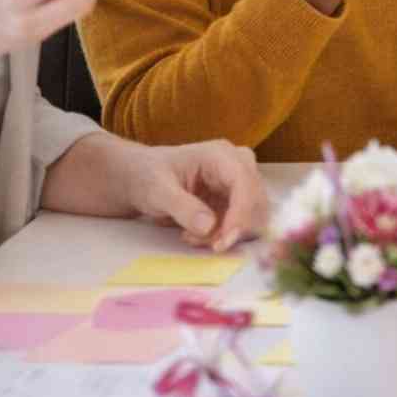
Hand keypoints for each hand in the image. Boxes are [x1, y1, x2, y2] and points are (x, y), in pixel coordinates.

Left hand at [122, 140, 268, 252]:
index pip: (244, 182)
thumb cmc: (147, 176)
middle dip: (232, 228)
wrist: (141, 178)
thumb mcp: (158, 191)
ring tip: (192, 236)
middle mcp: (237, 165)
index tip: (224, 241)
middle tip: (200, 242)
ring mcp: (238, 183)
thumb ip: (182, 207)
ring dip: (226, 234)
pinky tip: (195, 235)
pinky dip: (221, 236)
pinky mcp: (235, 200)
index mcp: (220, 155)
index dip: (241, 213)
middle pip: (256, 201)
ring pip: (252, 217)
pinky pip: (241, 224)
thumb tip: (208, 226)